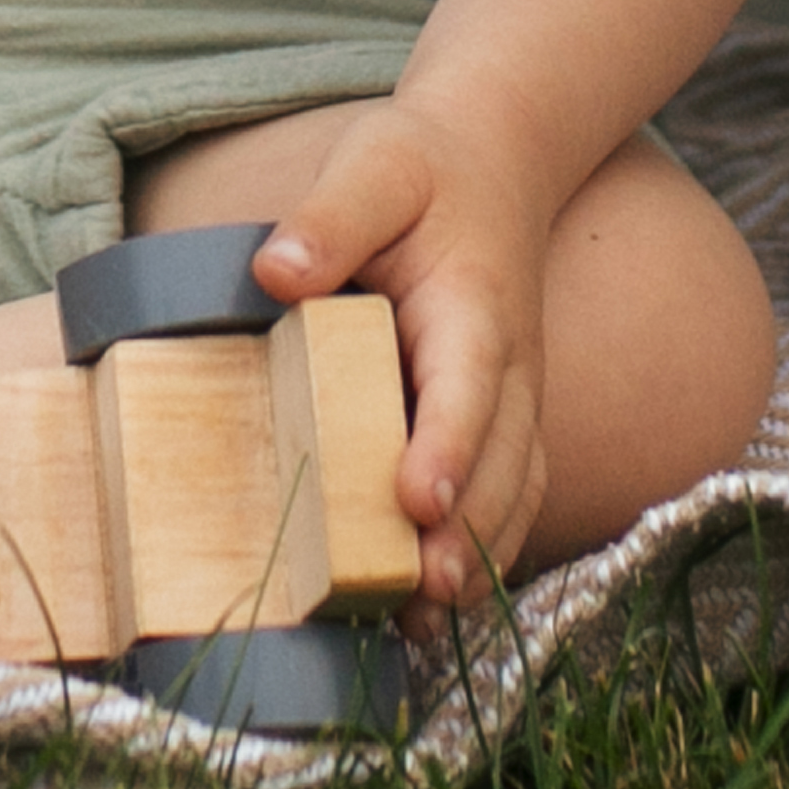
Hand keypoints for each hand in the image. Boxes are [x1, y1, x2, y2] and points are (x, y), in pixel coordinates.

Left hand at [246, 102, 568, 593]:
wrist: (495, 164)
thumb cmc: (423, 168)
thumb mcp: (375, 165)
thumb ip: (331, 217)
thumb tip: (275, 273)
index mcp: (474, 308)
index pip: (467, 385)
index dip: (448, 445)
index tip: (420, 500)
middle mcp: (508, 368)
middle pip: (499, 462)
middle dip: (467, 532)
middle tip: (422, 593)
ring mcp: (513, 403)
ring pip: (512, 492)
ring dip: (479, 558)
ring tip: (424, 624)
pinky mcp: (501, 425)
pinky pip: (508, 498)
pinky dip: (485, 554)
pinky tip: (434, 613)